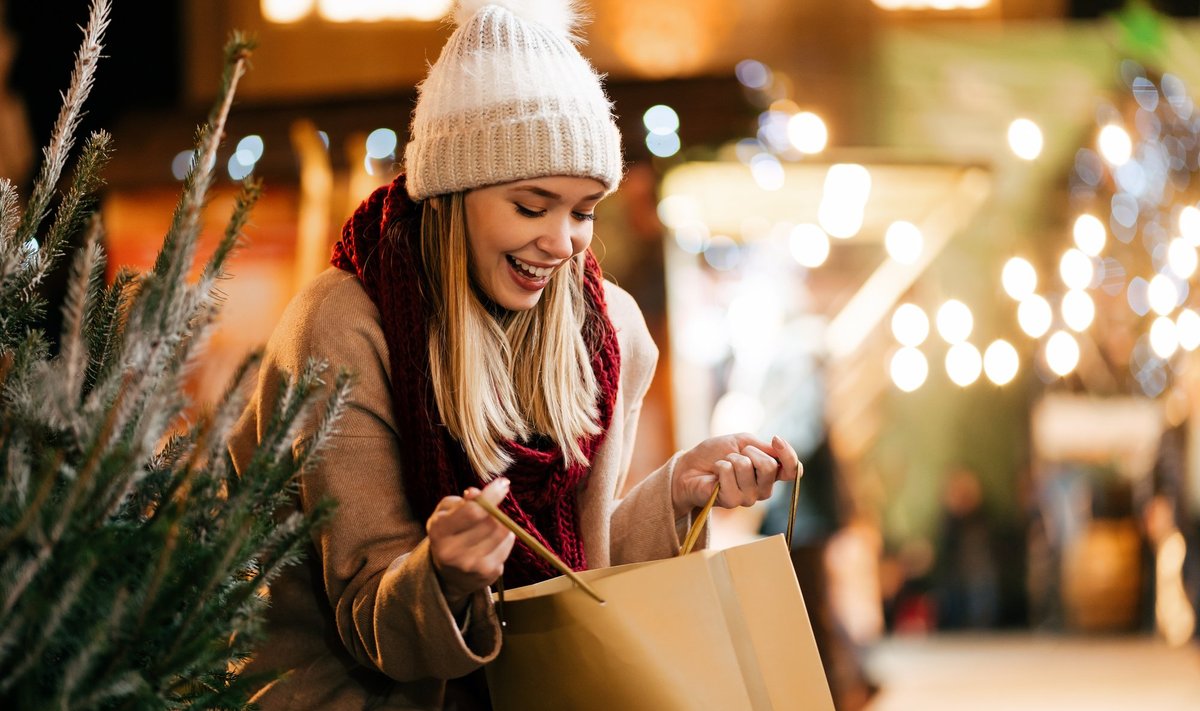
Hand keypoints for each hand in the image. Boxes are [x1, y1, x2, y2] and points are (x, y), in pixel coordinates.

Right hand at [426, 477, 515, 611]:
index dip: (491, 495)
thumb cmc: (448, 534)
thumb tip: (477, 493)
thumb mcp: (446, 513)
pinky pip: (508, 544)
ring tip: (488, 526)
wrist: (448, 574)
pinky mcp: (489, 574)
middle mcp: (453, 552)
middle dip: (494, 510)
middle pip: (490, 521)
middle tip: (490, 509)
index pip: (472, 511)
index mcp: (439, 531)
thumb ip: (461, 501)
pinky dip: (505, 538)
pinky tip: (492, 541)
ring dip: (501, 523)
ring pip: (503, 531)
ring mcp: (472, 566)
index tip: (503, 483)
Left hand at [671, 434, 801, 518]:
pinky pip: (729, 472)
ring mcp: (748, 498)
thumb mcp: (742, 442)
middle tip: (734, 455)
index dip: (788, 455)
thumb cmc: (715, 454)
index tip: (776, 439)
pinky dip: (719, 465)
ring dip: (730, 458)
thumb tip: (779, 446)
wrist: (689, 467)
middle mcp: (763, 489)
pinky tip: (715, 474)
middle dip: (748, 452)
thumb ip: (763, 447)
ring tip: (722, 465)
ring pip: (746, 466)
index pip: (793, 470)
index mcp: (769, 474)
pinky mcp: (731, 501)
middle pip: (769, 466)